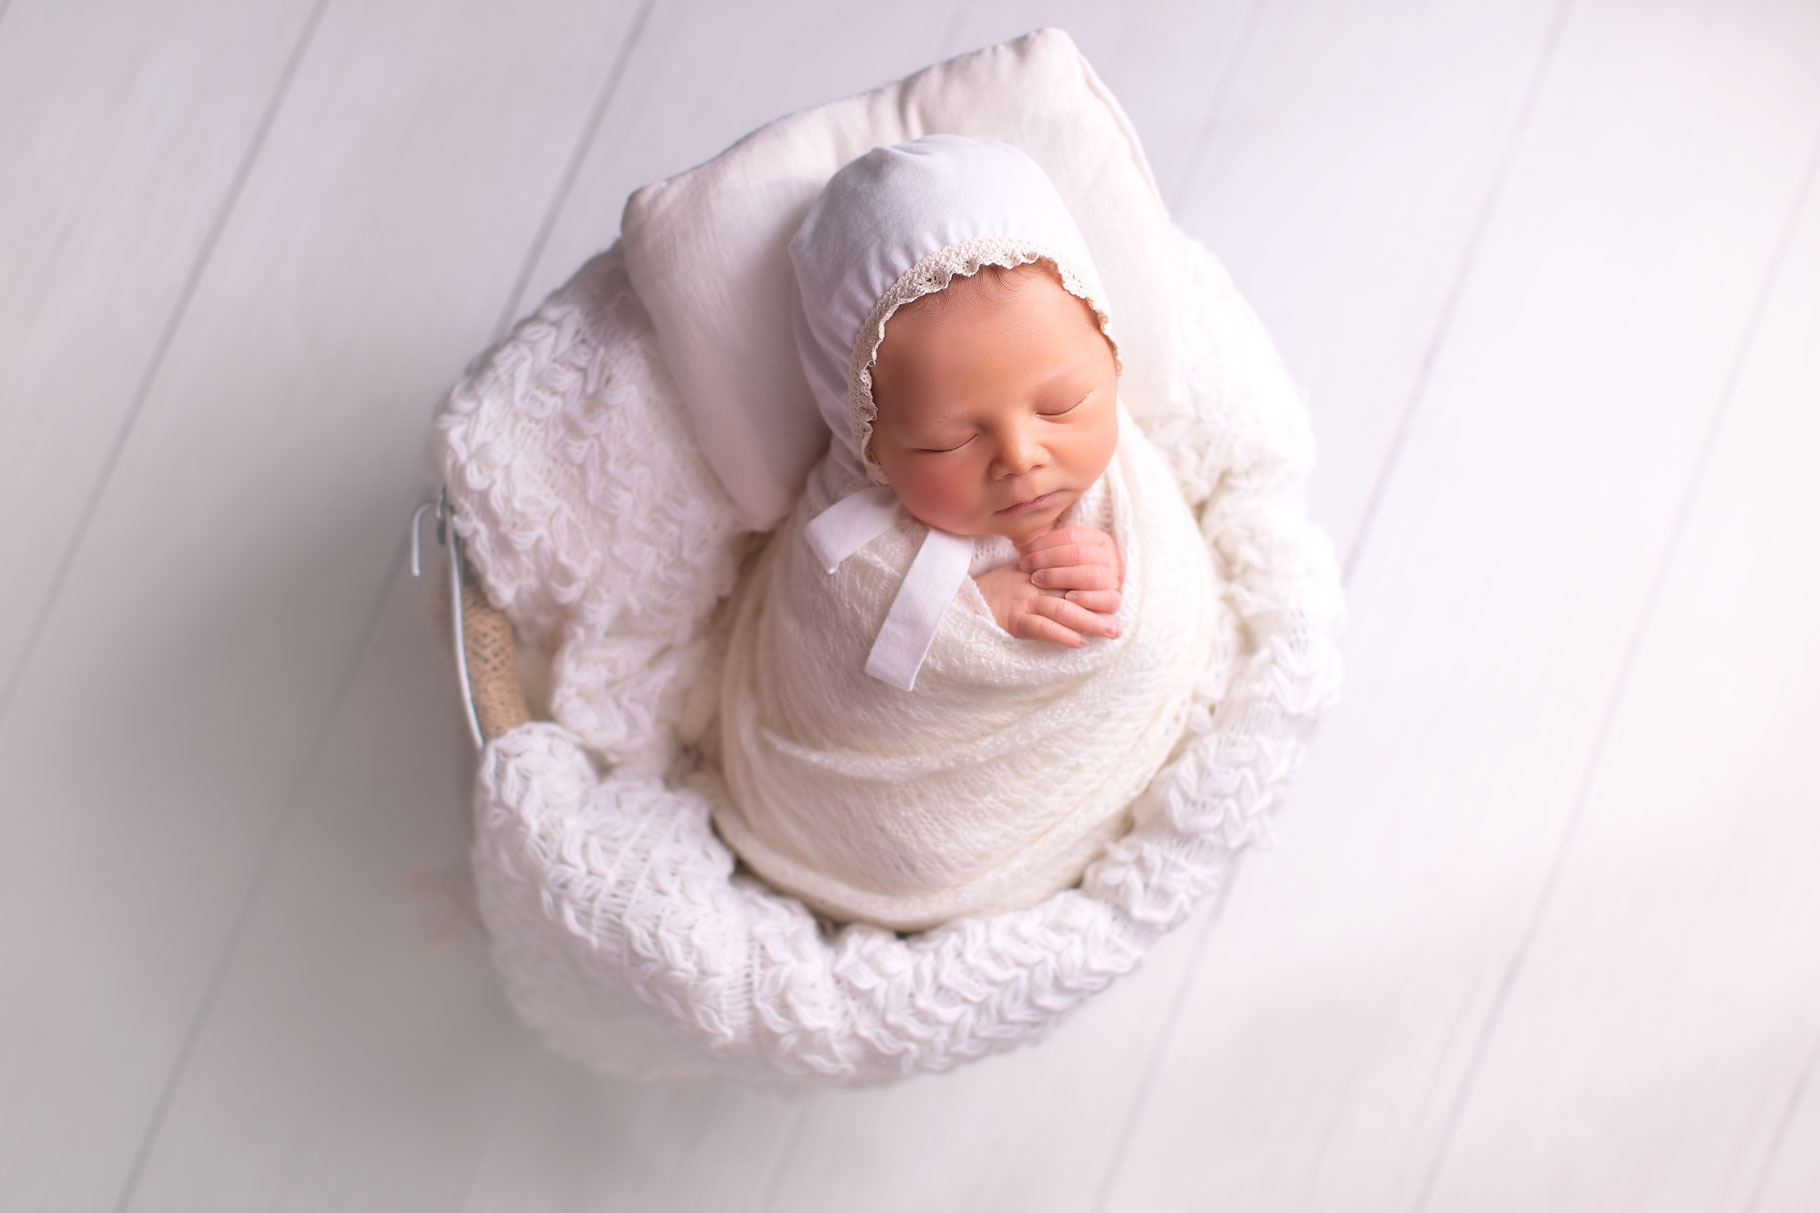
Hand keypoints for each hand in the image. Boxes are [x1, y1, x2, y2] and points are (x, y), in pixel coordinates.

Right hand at [975, 565, 1121, 647]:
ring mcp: (1024, 602)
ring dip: (1089, 623)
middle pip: (1075, 593)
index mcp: (1039, 573)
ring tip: (1110, 632)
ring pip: (1063, 610)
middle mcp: (1034, 585)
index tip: (1116, 598)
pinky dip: (1062, 635)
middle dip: (1101, 608)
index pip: (1074, 575)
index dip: (1096, 587)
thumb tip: (1071, 583)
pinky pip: (1042, 627)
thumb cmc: (993, 589)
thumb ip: (1043, 574)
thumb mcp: (1019, 574)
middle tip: (1119, 623)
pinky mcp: (1014, 620)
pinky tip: (1079, 643)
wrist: (962, 600)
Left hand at [1017, 526, 1123, 615]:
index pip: (1072, 536)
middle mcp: (1110, 556)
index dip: (1045, 544)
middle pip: (1079, 554)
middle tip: (1027, 569)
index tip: (1024, 554)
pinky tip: (1067, 599)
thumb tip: (1023, 548)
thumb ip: (1046, 549)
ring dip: (1061, 577)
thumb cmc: (1063, 574)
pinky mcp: (1115, 599)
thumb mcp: (1059, 557)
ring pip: (1091, 575)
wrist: (1086, 601)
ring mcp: (1115, 578)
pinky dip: (1086, 598)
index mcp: (1099, 539)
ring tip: (1038, 581)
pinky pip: (1106, 599)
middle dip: (1048, 560)